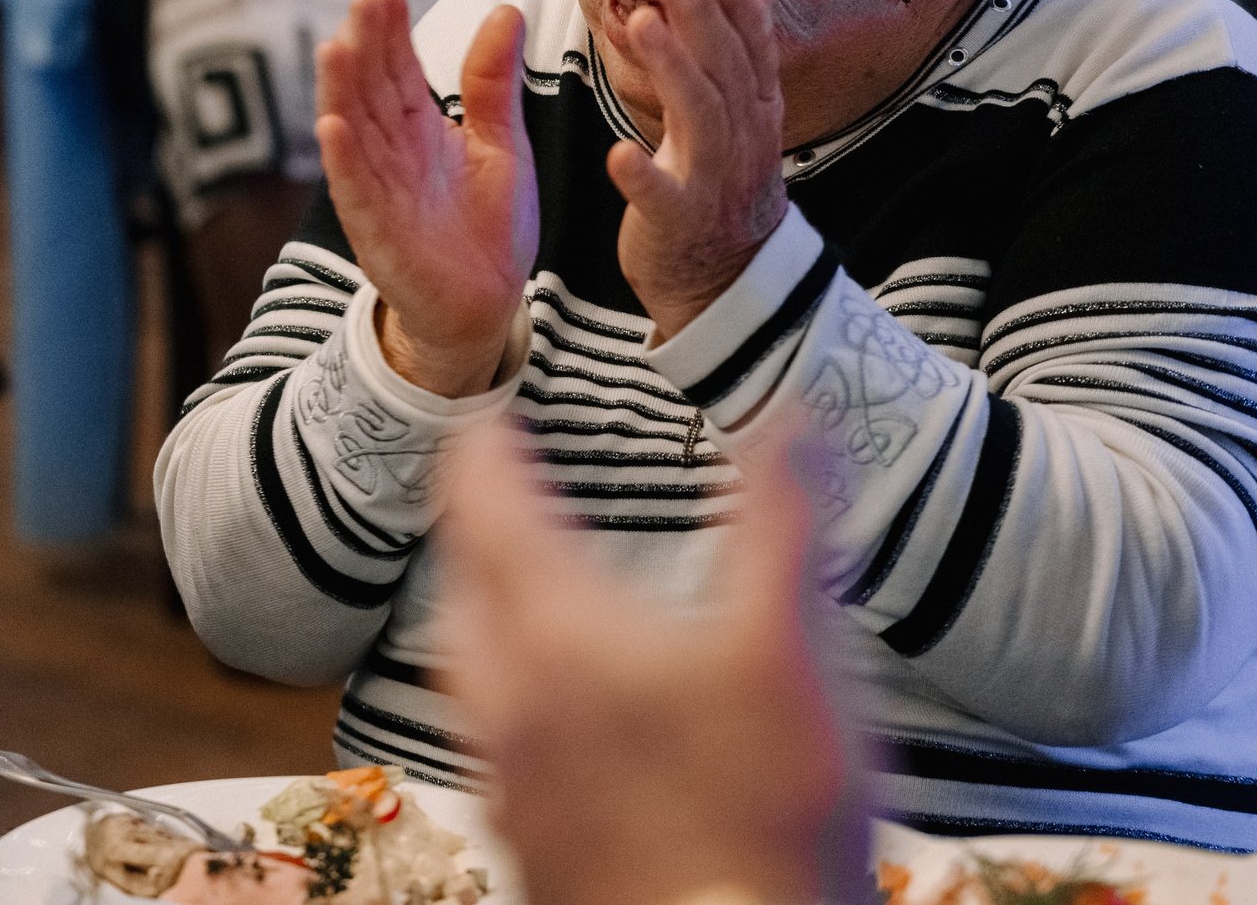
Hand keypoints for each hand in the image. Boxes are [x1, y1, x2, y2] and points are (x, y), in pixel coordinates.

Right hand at [315, 0, 538, 398]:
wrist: (488, 305)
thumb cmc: (490, 227)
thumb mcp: (502, 144)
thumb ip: (493, 83)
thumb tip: (506, 9)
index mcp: (418, 126)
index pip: (397, 69)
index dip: (389, 32)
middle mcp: (390, 151)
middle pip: (370, 90)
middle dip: (364, 46)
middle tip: (362, 1)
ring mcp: (378, 189)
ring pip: (352, 132)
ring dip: (339, 92)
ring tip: (334, 48)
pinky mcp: (376, 231)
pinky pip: (354, 191)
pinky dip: (341, 161)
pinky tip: (330, 127)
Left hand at [438, 414, 862, 904]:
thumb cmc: (768, 814)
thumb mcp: (796, 648)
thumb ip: (785, 520)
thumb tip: (791, 412)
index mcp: (556, 633)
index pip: (485, 505)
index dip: (484, 448)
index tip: (491, 413)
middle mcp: (508, 702)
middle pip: (460, 588)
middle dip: (474, 530)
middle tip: (498, 495)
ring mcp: (509, 781)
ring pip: (467, 672)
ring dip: (485, 615)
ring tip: (522, 595)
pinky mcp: (530, 845)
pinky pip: (494, 747)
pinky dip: (513, 699)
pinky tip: (560, 719)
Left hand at [607, 0, 786, 340]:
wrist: (727, 281)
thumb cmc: (725, 180)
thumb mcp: (743, 106)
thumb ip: (744, 36)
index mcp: (756, 107)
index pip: (751, 42)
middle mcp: (744, 138)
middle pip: (725, 67)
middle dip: (701, 11)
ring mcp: (715, 182)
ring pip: (701, 118)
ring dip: (672, 70)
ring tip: (637, 22)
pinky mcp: (679, 223)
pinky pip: (664, 199)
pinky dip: (644, 177)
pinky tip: (618, 154)